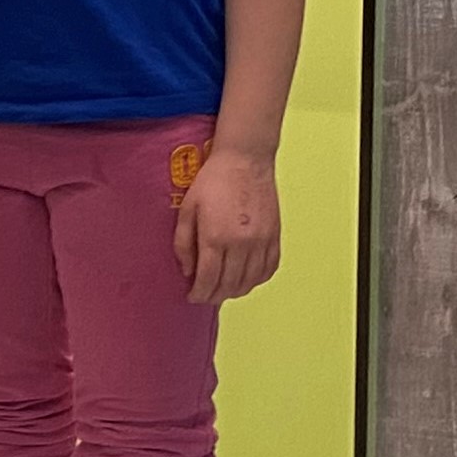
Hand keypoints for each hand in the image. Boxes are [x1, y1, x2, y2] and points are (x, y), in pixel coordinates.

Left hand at [173, 144, 280, 304]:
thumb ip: (183, 243)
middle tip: (205, 296)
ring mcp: (261, 241)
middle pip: (228, 285)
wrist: (245, 159)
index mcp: (215, 237)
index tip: (193, 296)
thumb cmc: (213, 180)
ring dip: (235, 291)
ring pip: (250, 282)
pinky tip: (245, 278)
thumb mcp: (187, 209)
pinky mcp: (274, 236)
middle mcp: (240, 243)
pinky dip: (256, 280)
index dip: (199, 294)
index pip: (208, 280)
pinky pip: (268, 269)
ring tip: (223, 290)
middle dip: (214, 296)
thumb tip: (188, 271)